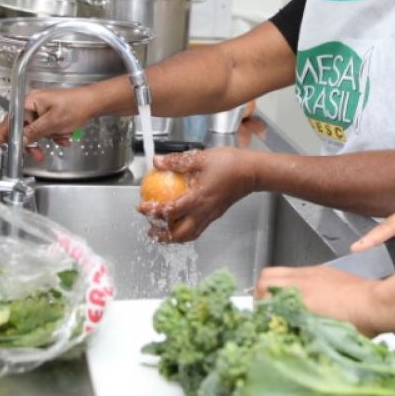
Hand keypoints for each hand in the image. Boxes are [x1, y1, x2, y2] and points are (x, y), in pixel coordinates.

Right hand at [0, 86, 102, 149]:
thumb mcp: (52, 123)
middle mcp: (34, 103)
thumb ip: (33, 132)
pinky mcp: (51, 113)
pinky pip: (46, 128)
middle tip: (37, 154)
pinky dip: (54, 134)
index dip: (3, 133)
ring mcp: (43, 108)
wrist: (94, 103)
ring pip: (37, 130)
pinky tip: (65, 136)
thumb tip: (20, 140)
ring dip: (48, 138)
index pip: (11, 119)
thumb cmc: (76, 106)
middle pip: (24, 127)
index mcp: (30, 101)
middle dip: (34, 141)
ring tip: (60, 139)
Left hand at [139, 148, 256, 243]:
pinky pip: (198, 229)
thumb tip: (157, 162)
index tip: (142, 207)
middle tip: (150, 229)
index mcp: (198, 198)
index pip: (171, 212)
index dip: (154, 212)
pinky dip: (185, 230)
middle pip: (180, 234)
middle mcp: (204, 212)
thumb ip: (177, 161)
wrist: (252, 172)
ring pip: (190, 235)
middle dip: (163, 236)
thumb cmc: (230, 163)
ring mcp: (211, 215)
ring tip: (162, 230)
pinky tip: (180, 221)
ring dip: (174, 237)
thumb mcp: (201, 158)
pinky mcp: (216, 214)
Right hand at [254, 266, 381, 335]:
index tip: (264, 320)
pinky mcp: (324, 270)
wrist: (378, 304)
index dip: (259, 308)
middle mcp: (302, 281)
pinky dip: (292, 282)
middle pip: (266, 278)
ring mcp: (313, 273)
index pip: (264, 295)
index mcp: (301, 299)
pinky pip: (297, 271)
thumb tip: (287, 336)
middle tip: (269, 310)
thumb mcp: (324, 336)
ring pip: (280, 271)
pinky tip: (304, 296)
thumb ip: (301, 332)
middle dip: (261, 293)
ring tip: (284, 302)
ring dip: (276, 285)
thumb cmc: (356, 325)